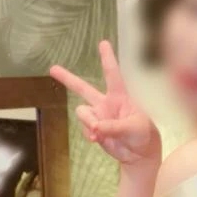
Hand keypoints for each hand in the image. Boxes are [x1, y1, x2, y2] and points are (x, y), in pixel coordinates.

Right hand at [50, 41, 160, 166]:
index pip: (113, 74)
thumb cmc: (143, 135)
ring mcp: (99, 116)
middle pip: (83, 88)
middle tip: (52, 68)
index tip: (103, 43)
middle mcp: (106, 104)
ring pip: (82, 112)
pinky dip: (88, 134)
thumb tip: (94, 129)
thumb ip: (112, 127)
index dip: (108, 58)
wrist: (140, 154)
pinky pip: (84, 128)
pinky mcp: (94, 130)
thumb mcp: (133, 128)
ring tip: (98, 133)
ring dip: (88, 121)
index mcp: (120, 97)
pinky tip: (97, 140)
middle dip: (67, 78)